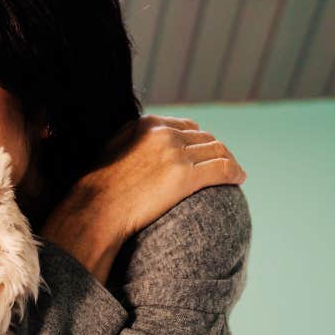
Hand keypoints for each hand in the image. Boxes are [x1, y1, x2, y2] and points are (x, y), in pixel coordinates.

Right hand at [41, 114, 246, 283]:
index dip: (200, 138)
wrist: (95, 210)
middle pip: (204, 138)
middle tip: (225, 162)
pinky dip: (234, 172)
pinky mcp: (186, 176)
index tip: (205, 150)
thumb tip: (140, 139)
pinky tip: (239, 179)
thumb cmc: (97, 190)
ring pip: (217, 151)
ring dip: (230, 160)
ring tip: (235, 172)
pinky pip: (221, 169)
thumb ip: (130, 139)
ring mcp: (176, 154)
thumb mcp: (111, 151)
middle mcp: (164, 134)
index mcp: (147, 124)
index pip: (186, 126)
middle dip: (217, 149)